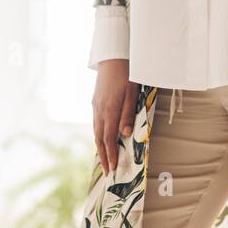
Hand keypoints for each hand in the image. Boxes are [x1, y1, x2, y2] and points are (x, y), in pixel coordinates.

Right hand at [92, 60, 139, 175]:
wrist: (113, 57)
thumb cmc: (127, 74)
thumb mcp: (132, 94)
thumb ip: (128, 114)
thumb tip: (125, 135)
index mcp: (110, 110)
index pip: (109, 138)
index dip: (111, 154)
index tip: (113, 168)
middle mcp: (100, 110)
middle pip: (99, 138)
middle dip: (103, 155)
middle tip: (107, 170)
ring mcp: (96, 105)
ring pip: (95, 130)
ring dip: (99, 146)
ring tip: (104, 157)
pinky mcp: (95, 100)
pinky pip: (95, 122)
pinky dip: (98, 134)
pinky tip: (101, 136)